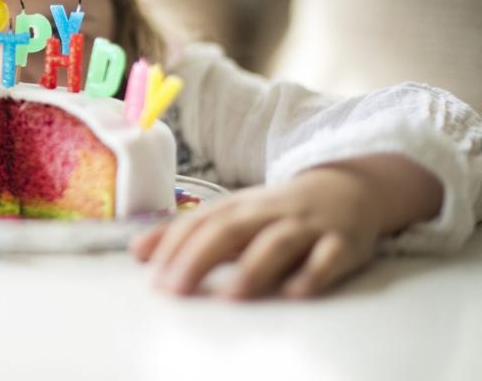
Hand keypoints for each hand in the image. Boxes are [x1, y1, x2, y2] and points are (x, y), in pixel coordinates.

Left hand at [129, 155, 442, 298]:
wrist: (348, 189)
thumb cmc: (278, 211)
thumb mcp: (233, 215)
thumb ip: (188, 235)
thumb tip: (137, 251)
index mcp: (240, 205)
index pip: (200, 221)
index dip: (174, 245)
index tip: (152, 275)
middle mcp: (269, 212)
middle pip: (231, 229)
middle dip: (200, 258)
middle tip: (175, 290)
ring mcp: (307, 226)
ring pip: (278, 242)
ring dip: (253, 268)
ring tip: (229, 296)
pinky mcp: (343, 243)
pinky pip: (329, 258)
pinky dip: (313, 275)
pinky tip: (295, 293)